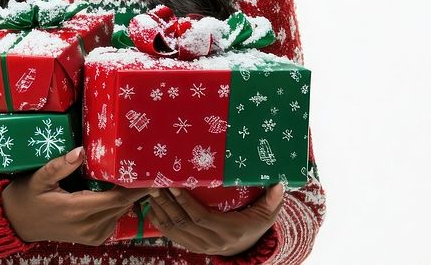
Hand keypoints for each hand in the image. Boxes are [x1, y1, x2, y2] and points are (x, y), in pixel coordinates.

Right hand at [0, 146, 153, 245]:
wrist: (16, 223)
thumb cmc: (26, 197)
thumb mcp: (39, 178)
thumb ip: (60, 165)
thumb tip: (81, 151)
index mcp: (76, 210)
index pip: (116, 200)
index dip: (135, 188)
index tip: (149, 174)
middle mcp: (87, 226)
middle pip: (122, 206)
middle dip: (134, 189)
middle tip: (142, 167)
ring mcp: (90, 235)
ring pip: (119, 213)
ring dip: (125, 197)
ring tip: (128, 176)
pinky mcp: (92, 239)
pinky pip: (113, 220)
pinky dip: (116, 207)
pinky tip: (110, 192)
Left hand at [146, 184, 285, 255]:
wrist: (246, 247)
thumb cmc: (254, 225)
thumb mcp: (266, 215)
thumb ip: (272, 201)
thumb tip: (279, 185)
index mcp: (228, 231)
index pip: (202, 217)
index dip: (186, 202)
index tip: (174, 185)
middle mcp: (212, 241)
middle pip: (184, 222)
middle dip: (167, 203)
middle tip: (155, 184)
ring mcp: (200, 245)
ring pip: (175, 229)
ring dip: (160, 210)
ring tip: (151, 191)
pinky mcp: (192, 246)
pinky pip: (172, 235)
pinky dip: (160, 222)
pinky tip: (152, 207)